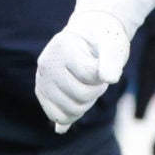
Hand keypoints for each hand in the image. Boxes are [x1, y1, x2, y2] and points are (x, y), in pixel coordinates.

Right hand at [35, 11, 129, 132]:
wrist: (86, 37)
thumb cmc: (101, 40)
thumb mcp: (112, 44)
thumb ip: (112, 61)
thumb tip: (110, 78)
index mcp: (62, 47)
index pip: (90, 76)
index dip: (104, 75)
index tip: (103, 63)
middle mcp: (46, 64)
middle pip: (82, 96)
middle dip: (96, 90)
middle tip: (96, 76)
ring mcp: (41, 80)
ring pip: (71, 110)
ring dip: (87, 102)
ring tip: (86, 84)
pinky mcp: (41, 93)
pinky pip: (57, 116)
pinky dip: (72, 115)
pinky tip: (77, 102)